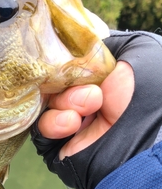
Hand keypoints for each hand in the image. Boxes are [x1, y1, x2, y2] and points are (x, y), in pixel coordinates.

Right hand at [31, 30, 161, 188]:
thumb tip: (77, 47)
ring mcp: (71, 123)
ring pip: (46, 103)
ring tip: (89, 107)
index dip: (64, 58)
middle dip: (66, 81)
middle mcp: (85, 100)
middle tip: (90, 90)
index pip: (68, 63)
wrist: (143, 143)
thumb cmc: (147, 96)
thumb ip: (107, 42)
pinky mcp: (58, 146)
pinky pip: (41, 127)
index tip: (68, 57)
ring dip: (65, 101)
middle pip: (53, 81)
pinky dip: (54, 122)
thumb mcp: (139, 50)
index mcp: (101, 80)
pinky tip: (72, 124)